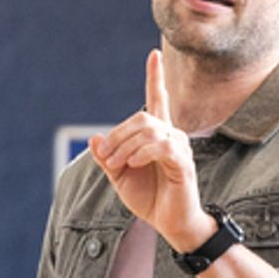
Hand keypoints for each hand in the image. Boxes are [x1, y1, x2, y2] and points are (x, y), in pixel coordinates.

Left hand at [89, 50, 213, 251]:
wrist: (169, 223)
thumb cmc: (149, 198)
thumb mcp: (120, 178)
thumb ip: (108, 159)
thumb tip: (94, 139)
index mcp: (156, 136)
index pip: (157, 99)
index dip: (155, 77)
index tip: (154, 54)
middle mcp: (171, 135)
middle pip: (141, 117)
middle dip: (118, 135)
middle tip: (107, 159)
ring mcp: (179, 147)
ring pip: (149, 130)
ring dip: (125, 147)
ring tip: (117, 165)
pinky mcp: (183, 162)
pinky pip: (161, 146)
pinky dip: (142, 153)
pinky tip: (133, 164)